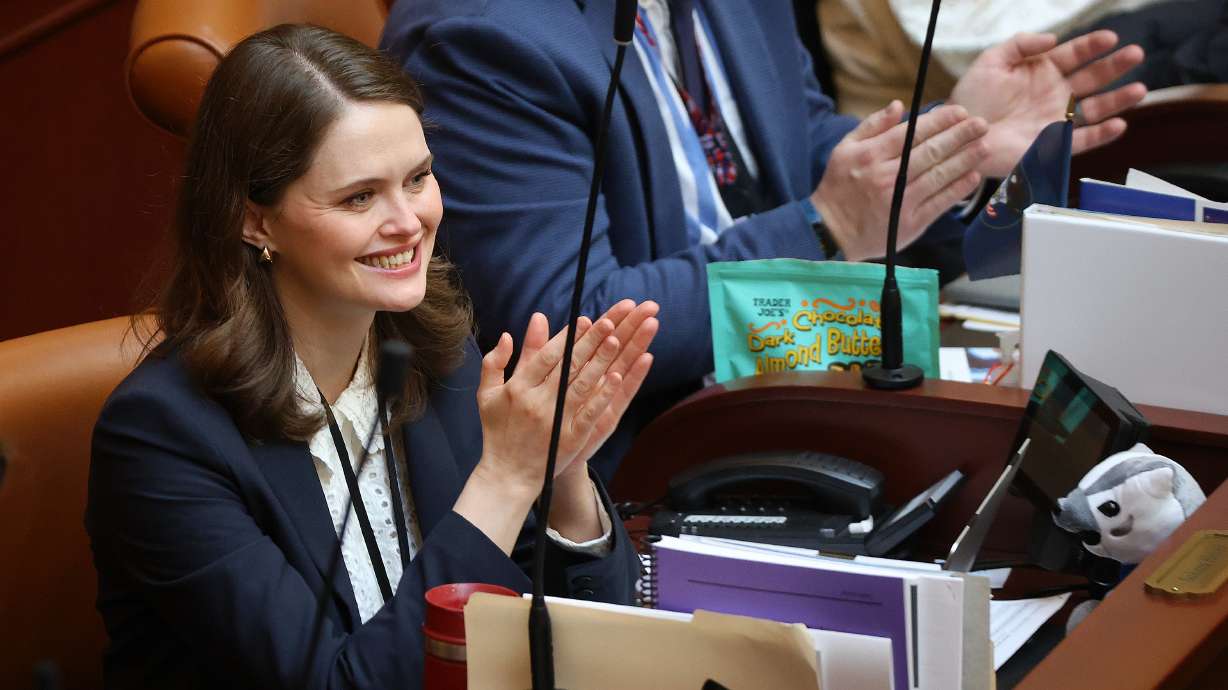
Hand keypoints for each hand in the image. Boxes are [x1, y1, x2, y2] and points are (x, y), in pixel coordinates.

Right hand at [474, 303, 656, 490]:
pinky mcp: (570, 439)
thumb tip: (508, 334)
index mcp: (517, 388)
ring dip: (600, 361)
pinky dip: (603, 394)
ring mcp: (555, 421)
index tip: (585, 319)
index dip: (567, 337)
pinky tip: (617, 377)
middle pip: (568, 366)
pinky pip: (589, 413)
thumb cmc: (497, 432)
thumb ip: (496, 362)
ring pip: (581, 385)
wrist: (507, 475)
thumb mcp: (487, 394)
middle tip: (610, 322)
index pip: (546, 356)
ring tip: (617, 340)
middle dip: (589, 342)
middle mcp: (536, 402)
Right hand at [812, 101, 988, 260]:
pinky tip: (973, 177)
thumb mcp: (844, 150)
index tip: (959, 112)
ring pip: (938, 175)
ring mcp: (900, 201)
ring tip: (984, 146)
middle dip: (959, 135)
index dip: (939, 121)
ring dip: (964, 159)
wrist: (830, 231)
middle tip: (982, 124)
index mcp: (871, 156)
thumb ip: (871, 126)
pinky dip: (957, 189)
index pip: (912, 133)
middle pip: (930, 152)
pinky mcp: (909, 223)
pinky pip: (939, 203)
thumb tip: (899, 106)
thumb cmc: (838, 188)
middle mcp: (887, 177)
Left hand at [949, 31, 1146, 177]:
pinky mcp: (1052, 144)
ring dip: (1118, 100)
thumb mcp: (991, 62)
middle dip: (1114, 66)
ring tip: (1139, 90)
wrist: (959, 134)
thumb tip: (1053, 37)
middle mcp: (1054, 94)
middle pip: (1092, 78)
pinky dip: (1101, 134)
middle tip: (1135, 54)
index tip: (1109, 38)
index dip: (1092, 45)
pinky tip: (1118, 124)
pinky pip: (1082, 140)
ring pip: (1095, 109)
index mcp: (1042, 71)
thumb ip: (1021, 45)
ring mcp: (1055, 119)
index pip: (1074, 54)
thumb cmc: (971, 99)